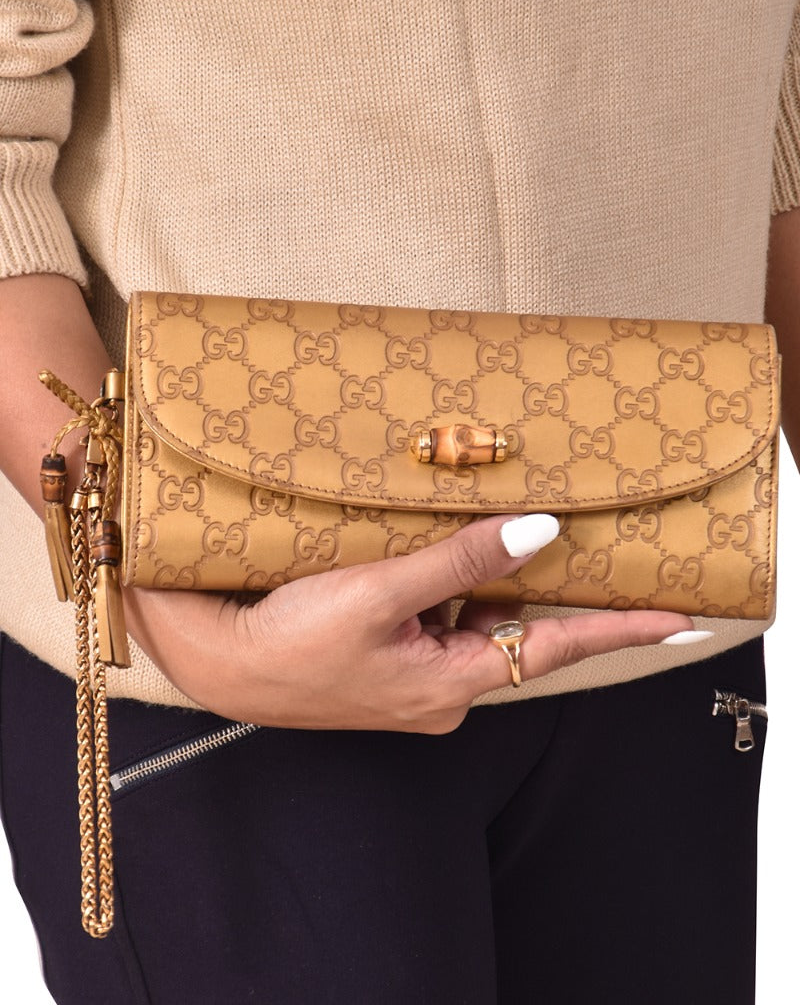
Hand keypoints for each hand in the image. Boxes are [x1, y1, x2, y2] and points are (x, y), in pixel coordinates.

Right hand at [124, 513, 695, 733]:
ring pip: (474, 617)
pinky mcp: (385, 655)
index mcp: (448, 685)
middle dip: (554, 590)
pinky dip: (451, 579)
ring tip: (518, 528)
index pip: (555, 649)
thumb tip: (539, 535)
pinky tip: (446, 541)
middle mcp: (440, 688)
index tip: (680, 617)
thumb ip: (462, 564)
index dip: (619, 629)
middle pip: (516, 629)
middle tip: (604, 547)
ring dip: (492, 577)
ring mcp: (412, 674)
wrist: (215, 658)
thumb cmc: (289, 637)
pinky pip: (439, 613)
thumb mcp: (381, 593)